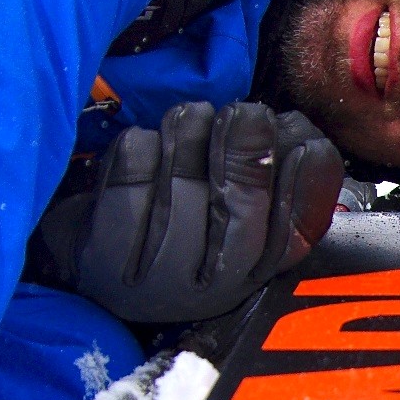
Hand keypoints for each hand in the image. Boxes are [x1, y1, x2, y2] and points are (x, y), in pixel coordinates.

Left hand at [34, 102, 342, 323]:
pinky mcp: (105, 249)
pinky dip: (140, 142)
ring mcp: (155, 275)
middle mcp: (208, 288)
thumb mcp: (234, 214)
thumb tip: (300, 132)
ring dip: (190, 129)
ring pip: (182, 179)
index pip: (295, 236)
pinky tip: (146, 146)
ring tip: (189, 118)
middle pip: (239, 208)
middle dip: (245, 145)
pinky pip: (133, 168)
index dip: (305, 185)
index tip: (305, 143)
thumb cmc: (175, 226)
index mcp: (251, 277)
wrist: (94, 266)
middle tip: (243, 111)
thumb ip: (273, 174)